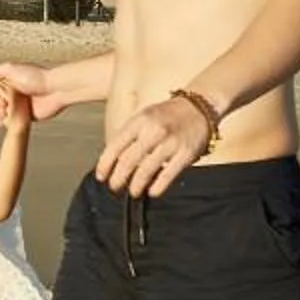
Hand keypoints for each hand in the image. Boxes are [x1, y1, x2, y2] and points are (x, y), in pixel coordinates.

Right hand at [0, 62, 71, 122]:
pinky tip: (5, 122)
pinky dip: (6, 123)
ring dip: (0, 114)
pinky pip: (12, 122)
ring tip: (5, 112)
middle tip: (4, 103)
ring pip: (3, 113)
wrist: (55, 89)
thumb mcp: (10, 68)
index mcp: (10, 81)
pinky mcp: (26, 117)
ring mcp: (20, 105)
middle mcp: (15, 93)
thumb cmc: (36, 77)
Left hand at [95, 94, 210, 197]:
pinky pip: (168, 175)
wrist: (199, 107)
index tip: (101, 176)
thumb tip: (112, 160)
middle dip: (118, 178)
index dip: (105, 164)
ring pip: (146, 170)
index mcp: (139, 121)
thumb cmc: (167, 116)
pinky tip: (152, 192)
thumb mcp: (144, 117)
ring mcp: (170, 143)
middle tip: (114, 187)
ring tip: (132, 192)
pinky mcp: (185, 154)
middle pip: (128, 160)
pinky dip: (157, 186)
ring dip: (136, 185)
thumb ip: (130, 136)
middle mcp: (153, 131)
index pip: (115, 145)